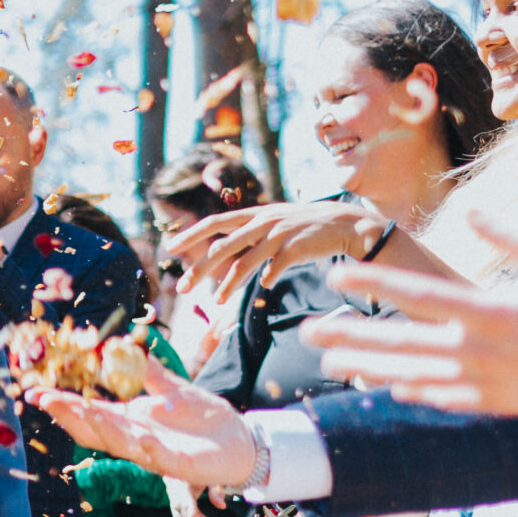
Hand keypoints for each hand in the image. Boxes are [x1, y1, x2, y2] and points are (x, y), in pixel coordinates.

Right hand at [25, 353, 257, 489]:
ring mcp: (154, 454)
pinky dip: (149, 450)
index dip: (64, 403)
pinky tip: (140, 437)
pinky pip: (160, 460)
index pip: (91, 411)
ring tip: (82, 410)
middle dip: (69, 414)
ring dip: (101, 429)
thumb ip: (147, 371)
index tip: (37, 391)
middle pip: (94, 430)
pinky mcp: (179, 466)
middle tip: (45, 399)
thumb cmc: (206, 418)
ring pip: (120, 444)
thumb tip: (118, 346)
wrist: (241, 442)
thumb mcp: (173, 388)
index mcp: (131, 420)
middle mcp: (135, 438)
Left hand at [165, 202, 378, 300]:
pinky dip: (267, 278)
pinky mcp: (296, 248)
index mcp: (255, 215)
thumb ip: (251, 235)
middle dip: (199, 269)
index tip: (171, 247)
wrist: (346, 224)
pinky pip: (274, 268)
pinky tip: (265, 286)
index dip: (191, 233)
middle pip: (222, 247)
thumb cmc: (306, 227)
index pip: (215, 222)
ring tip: (216, 301)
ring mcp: (279, 234)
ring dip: (228, 284)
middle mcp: (263, 222)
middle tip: (182, 288)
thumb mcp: (275, 223)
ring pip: (244, 262)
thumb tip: (225, 252)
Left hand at [309, 211, 517, 416]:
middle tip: (306, 332)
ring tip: (329, 359)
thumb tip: (472, 208)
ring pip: (412, 378)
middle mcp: (485, 355)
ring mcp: (489, 385)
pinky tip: (382, 383)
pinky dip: (408, 391)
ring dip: (367, 367)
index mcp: (497, 314)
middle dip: (350, 338)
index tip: (337, 277)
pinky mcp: (498, 405)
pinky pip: (441, 399)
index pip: (420, 298)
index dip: (374, 287)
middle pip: (401, 346)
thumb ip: (509, 234)